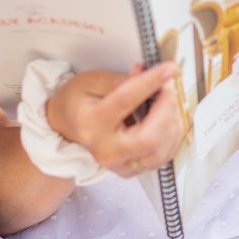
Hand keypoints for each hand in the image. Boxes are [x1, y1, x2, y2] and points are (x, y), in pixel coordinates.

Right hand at [46, 62, 185, 178]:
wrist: (65, 126)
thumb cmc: (78, 102)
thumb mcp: (92, 81)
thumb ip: (121, 79)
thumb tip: (145, 73)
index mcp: (91, 124)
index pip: (126, 101)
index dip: (152, 82)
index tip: (169, 69)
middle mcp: (105, 150)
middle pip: (148, 138)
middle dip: (167, 110)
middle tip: (170, 87)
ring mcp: (118, 164)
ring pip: (159, 151)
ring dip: (172, 123)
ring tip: (169, 101)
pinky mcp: (130, 170)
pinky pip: (161, 158)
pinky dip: (172, 137)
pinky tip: (169, 119)